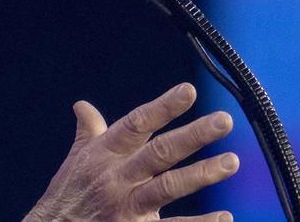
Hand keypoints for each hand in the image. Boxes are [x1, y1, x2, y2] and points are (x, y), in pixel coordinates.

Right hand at [23, 83, 238, 221]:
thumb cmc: (68, 194)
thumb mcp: (75, 160)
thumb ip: (88, 132)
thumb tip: (82, 105)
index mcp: (103, 154)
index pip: (136, 124)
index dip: (163, 107)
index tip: (189, 90)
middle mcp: (116, 177)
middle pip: (159, 152)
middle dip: (193, 136)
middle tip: (224, 121)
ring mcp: (127, 206)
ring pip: (168, 187)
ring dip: (201, 174)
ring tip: (231, 161)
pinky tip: (225, 217)